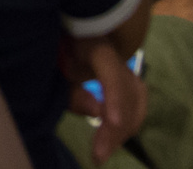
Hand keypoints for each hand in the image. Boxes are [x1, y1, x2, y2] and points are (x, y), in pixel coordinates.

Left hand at [60, 34, 146, 164]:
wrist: (64, 37)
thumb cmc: (56, 52)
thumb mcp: (56, 70)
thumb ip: (72, 92)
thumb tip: (99, 112)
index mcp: (96, 49)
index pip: (111, 74)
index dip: (115, 98)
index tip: (112, 121)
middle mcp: (116, 58)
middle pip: (127, 95)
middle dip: (116, 128)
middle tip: (99, 155)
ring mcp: (124, 69)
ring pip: (136, 102)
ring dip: (123, 130)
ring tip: (103, 151)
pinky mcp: (127, 81)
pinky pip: (136, 104)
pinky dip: (128, 123)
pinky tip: (113, 139)